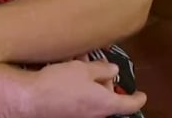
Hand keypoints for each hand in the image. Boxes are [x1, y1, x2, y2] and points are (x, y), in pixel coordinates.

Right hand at [12, 60, 146, 117]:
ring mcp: (80, 115)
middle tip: (97, 62)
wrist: (29, 99)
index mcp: (106, 104)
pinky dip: (78, 86)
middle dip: (105, 79)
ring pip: (92, 95)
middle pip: (108, 97)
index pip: (129, 104)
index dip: (138, 98)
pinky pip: (78, 98)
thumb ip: (102, 69)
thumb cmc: (60, 84)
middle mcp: (95, 114)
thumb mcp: (83, 69)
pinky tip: (65, 69)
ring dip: (89, 79)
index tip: (142, 95)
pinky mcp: (66, 113)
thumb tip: (113, 70)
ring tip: (77, 59)